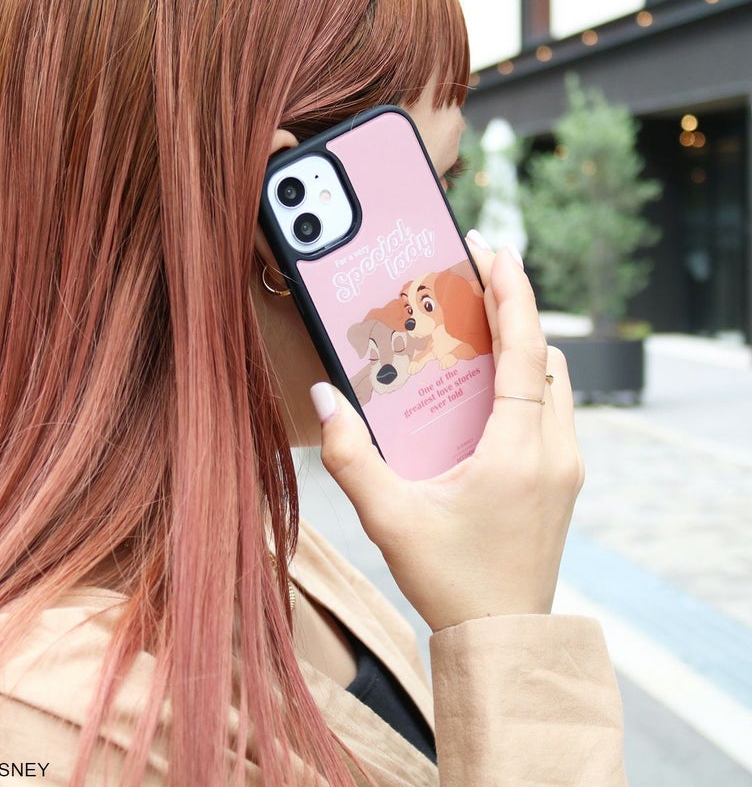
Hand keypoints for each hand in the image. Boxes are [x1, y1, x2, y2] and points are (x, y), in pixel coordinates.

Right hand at [309, 236, 583, 631]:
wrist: (501, 639)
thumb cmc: (451, 581)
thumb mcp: (389, 517)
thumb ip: (350, 457)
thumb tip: (325, 399)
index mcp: (520, 451)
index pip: (526, 352)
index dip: (514, 295)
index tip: (499, 252)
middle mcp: (554, 452)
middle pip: (546, 358)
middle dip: (515, 315)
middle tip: (474, 290)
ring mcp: (565, 468)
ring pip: (555, 384)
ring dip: (523, 352)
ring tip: (478, 338)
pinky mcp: (561, 482)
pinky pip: (551, 413)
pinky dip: (527, 388)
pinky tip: (487, 397)